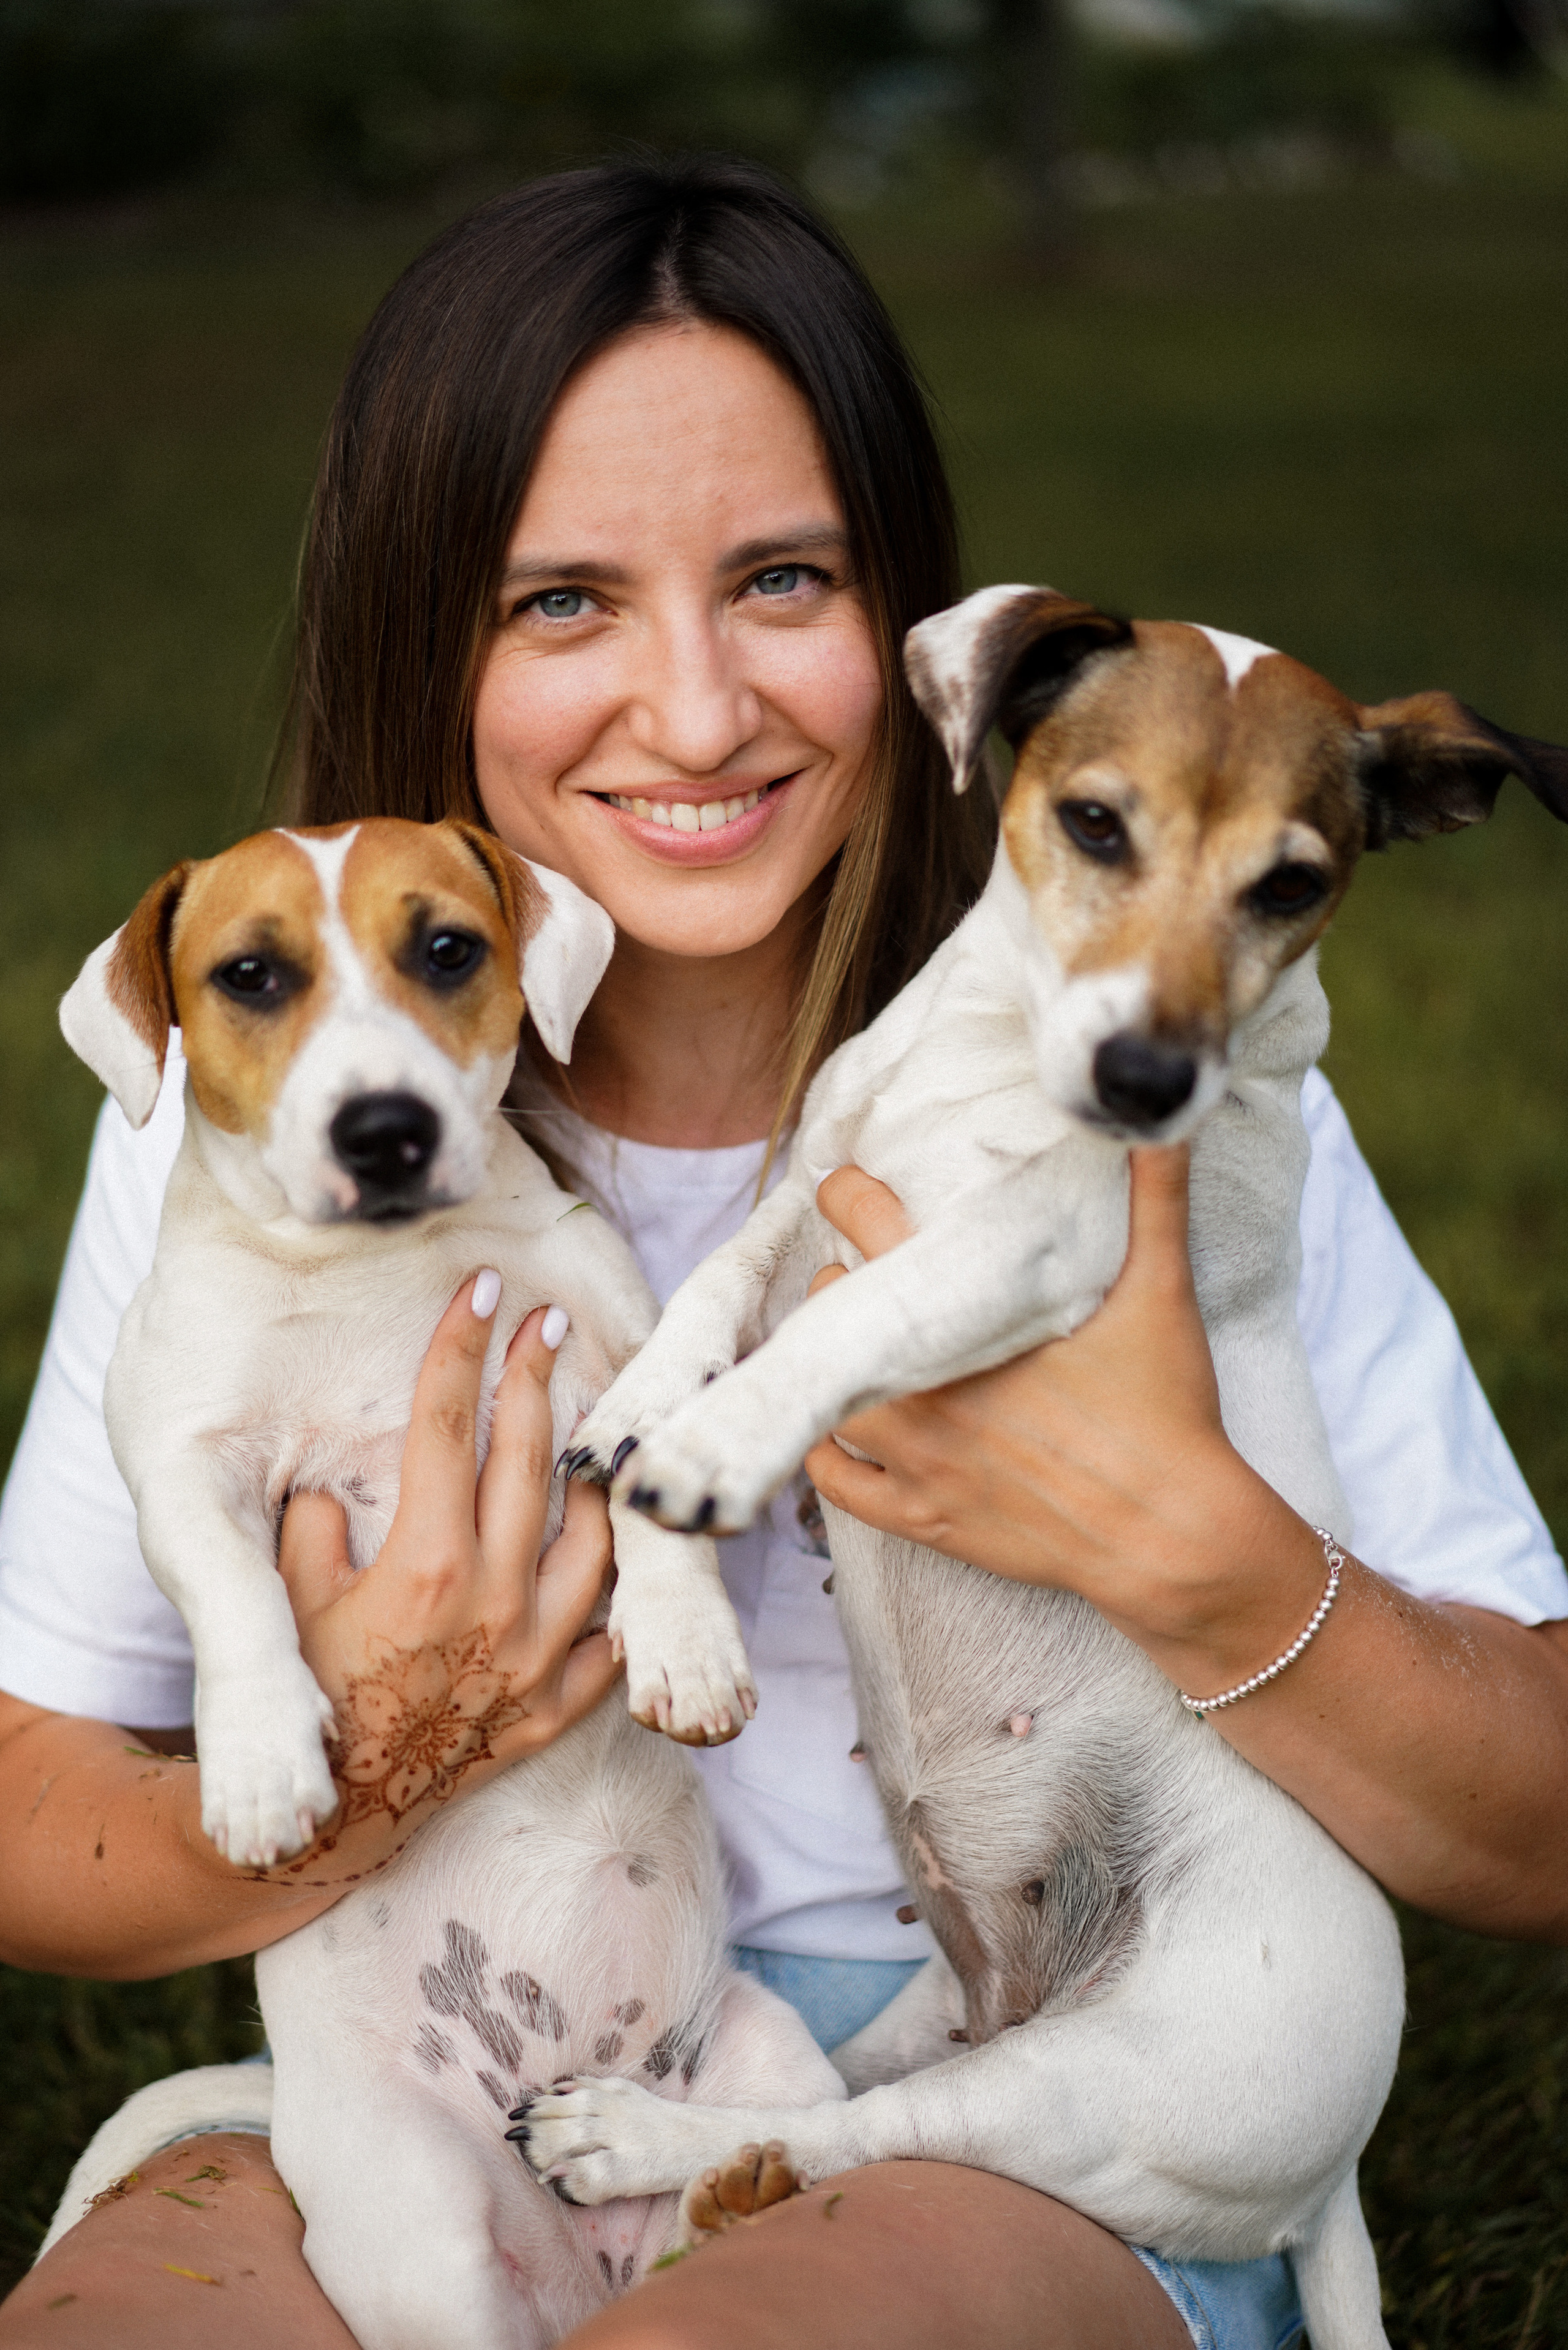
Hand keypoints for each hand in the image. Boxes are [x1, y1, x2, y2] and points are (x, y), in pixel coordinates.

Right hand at [271, 1280, 617, 1878]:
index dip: (462, 1349)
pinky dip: (627, 1594)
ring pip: (597, 1540)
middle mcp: (495, 1604)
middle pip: (529, 1463)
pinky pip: (616, 1638)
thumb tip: (335, 1480)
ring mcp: (538, 1656)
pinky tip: (632, 1550)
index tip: (482, 1290)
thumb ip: (314, 1527)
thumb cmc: (309, 1698)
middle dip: (537, 1380)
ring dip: (595, 1476)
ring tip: (595, 1427)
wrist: (338, 1814)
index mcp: (425, 1567)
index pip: (448, 1429)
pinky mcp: (558, 1705)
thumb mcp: (290, 1602)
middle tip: (547, 1326)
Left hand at [803, 1152, 1326, 1689]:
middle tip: (866, 1273)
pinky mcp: (926, 1519)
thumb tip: (1163, 1121)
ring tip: (853, 1346)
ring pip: (829, 1396)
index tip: (843, 1184)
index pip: (872, 1229)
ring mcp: (919, 1459)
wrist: (1171, 1532)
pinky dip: (830, 1457)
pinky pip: (839, 1488)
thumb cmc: (1166, 1408)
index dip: (849, 1197)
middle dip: (845, 1283)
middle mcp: (924, 1385)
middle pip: (835, 1310)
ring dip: (833, 1365)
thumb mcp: (1163, 1289)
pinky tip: (839, 1435)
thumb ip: (1156, 1196)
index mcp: (968, 1317)